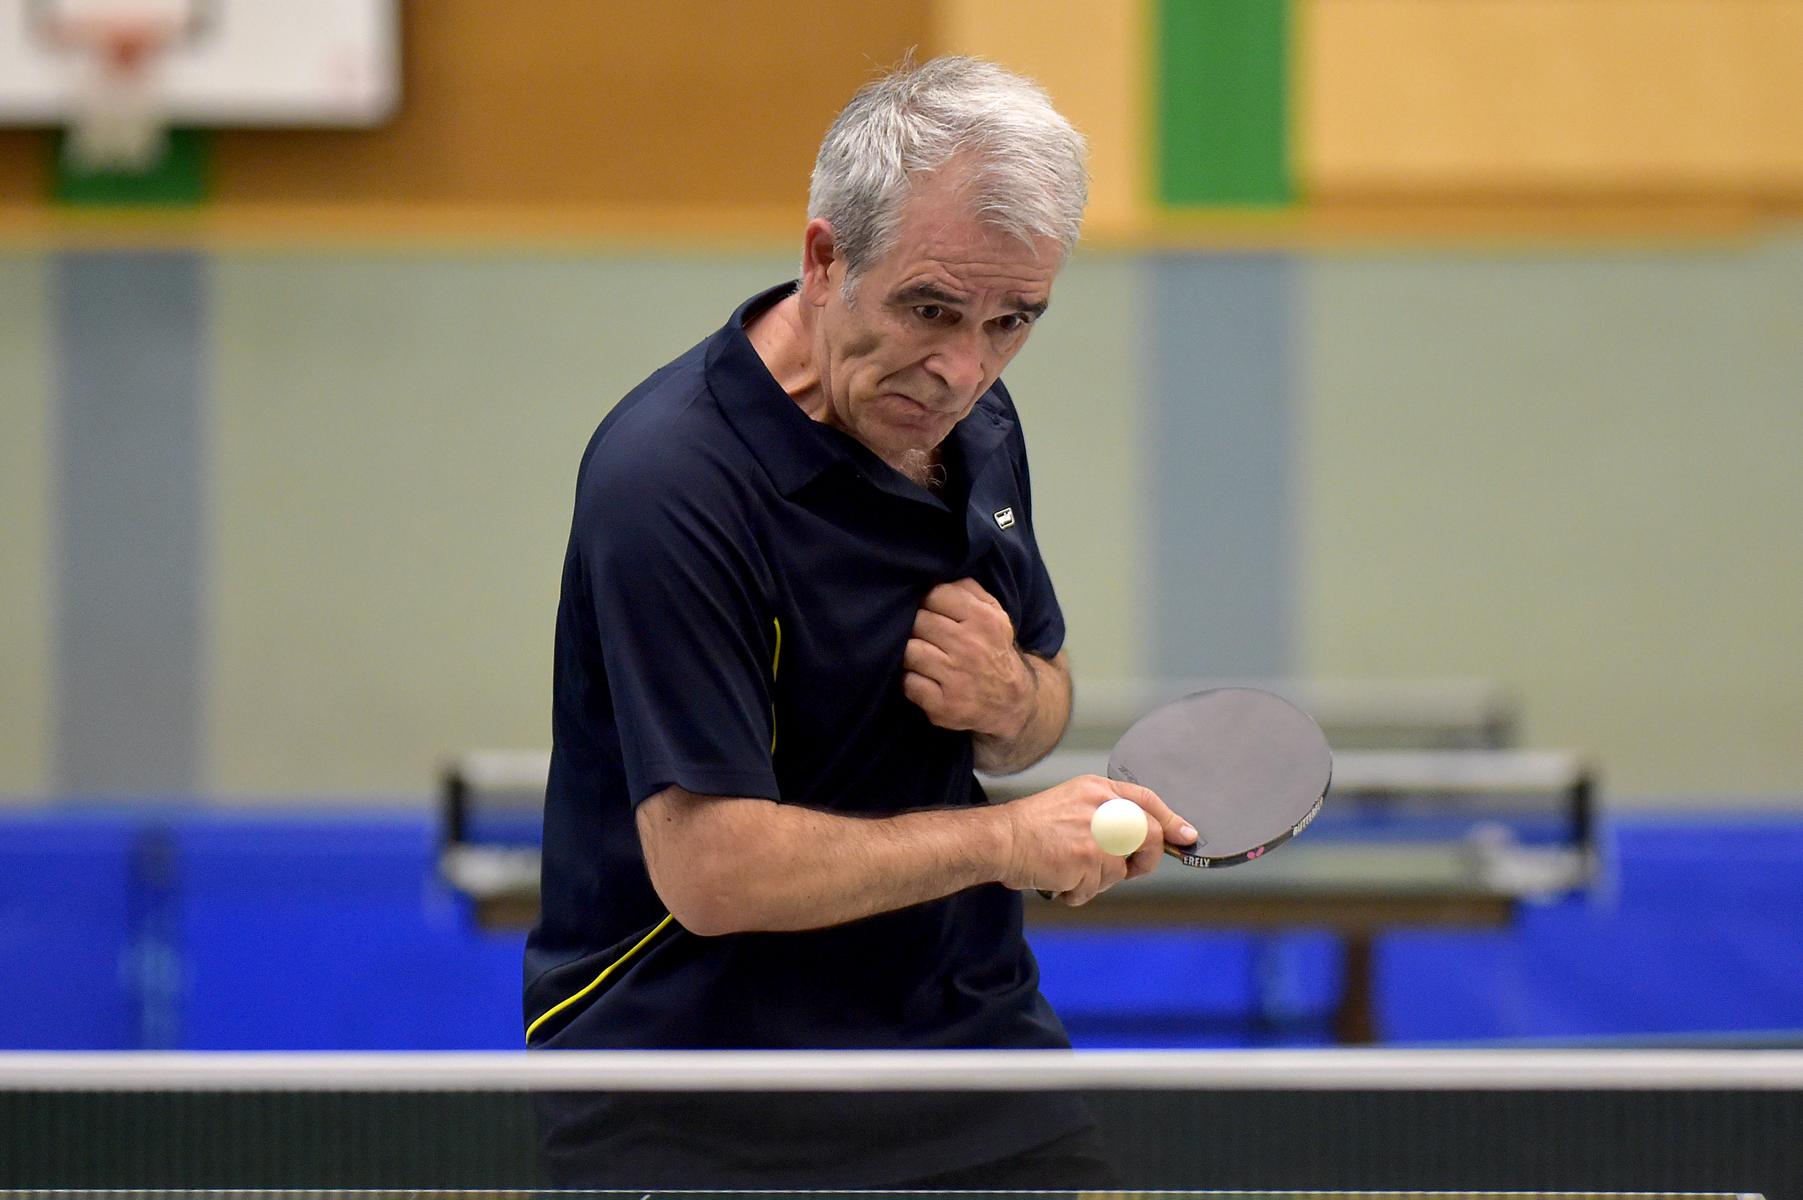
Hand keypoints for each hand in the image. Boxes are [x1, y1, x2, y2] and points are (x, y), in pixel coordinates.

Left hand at [901, 579, 1033, 738]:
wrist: (1011, 702)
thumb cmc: (994, 649)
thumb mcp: (995, 615)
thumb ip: (968, 590)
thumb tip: (935, 576)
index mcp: (984, 620)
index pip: (935, 595)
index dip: (928, 602)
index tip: (931, 611)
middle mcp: (970, 647)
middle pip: (918, 622)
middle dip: (918, 628)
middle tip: (925, 636)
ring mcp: (956, 678)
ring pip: (908, 651)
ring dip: (911, 654)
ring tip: (923, 657)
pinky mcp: (943, 706)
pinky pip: (908, 683)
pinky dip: (911, 681)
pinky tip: (924, 680)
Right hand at [998, 776, 1194, 905]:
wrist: (1000, 839)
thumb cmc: (1031, 827)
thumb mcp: (1072, 803)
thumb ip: (1106, 815)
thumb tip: (1139, 840)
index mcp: (1097, 790)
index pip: (1147, 800)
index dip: (1171, 819)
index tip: (1187, 835)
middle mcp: (1101, 807)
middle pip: (1148, 836)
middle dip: (1145, 861)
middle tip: (1128, 870)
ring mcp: (1097, 834)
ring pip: (1119, 871)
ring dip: (1095, 880)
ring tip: (1067, 869)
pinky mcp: (1087, 860)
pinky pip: (1094, 889)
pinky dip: (1076, 892)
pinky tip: (1058, 879)